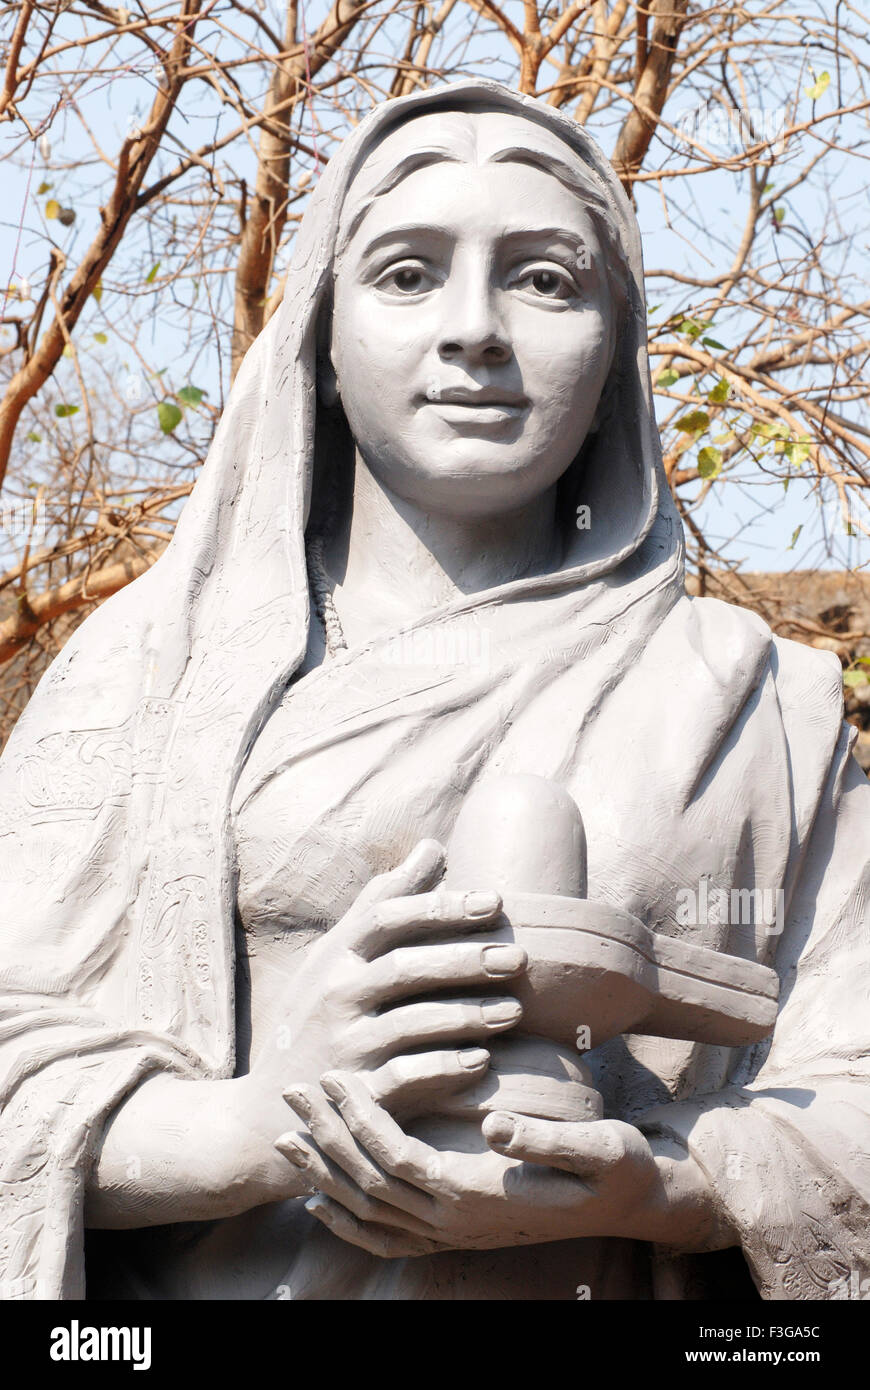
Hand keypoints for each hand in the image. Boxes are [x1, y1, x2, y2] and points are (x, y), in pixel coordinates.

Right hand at [236, 839, 527, 1185]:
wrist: (268, 1110)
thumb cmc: (316, 1019)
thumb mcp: (337, 956)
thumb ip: (384, 902)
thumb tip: (434, 847)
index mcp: (335, 957)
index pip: (386, 917)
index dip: (440, 907)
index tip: (495, 901)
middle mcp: (335, 997)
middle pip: (403, 967)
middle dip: (464, 960)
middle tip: (518, 957)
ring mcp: (344, 1047)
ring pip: (408, 1023)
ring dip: (465, 1015)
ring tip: (513, 1011)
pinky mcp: (356, 1095)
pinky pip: (403, 1078)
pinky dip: (443, 1069)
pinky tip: (482, 1061)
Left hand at [279, 1062, 731, 1257]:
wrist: (634, 1206)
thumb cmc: (617, 1168)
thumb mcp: (598, 1148)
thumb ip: (546, 1141)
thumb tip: (498, 1125)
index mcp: (478, 1197)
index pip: (395, 1157)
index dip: (358, 1119)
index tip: (332, 1076)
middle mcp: (455, 1223)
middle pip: (368, 1184)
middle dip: (326, 1138)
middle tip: (292, 1091)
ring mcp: (451, 1234)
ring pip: (367, 1213)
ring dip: (324, 1174)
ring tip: (288, 1136)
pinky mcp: (454, 1233)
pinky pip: (382, 1237)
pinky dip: (344, 1220)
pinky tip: (321, 1198)